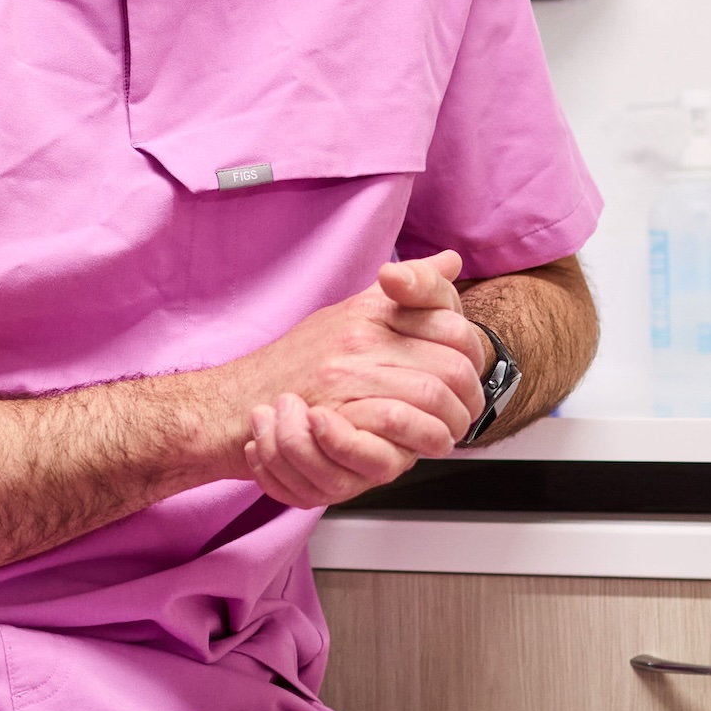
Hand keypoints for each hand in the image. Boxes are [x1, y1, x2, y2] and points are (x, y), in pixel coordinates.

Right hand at [221, 251, 484, 503]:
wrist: (237, 402)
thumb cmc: (295, 363)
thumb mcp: (352, 311)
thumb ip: (407, 289)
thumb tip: (452, 262)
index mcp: (369, 308)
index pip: (451, 323)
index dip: (473, 355)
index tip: (471, 374)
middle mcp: (360, 336)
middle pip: (451, 365)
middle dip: (470, 398)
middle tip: (466, 413)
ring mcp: (347, 376)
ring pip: (431, 398)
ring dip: (450, 426)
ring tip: (446, 434)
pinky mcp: (336, 416)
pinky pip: (398, 429)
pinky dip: (420, 444)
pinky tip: (420, 449)